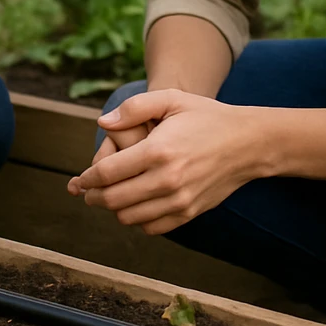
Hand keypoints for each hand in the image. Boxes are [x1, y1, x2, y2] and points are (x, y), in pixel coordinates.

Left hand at [66, 89, 262, 235]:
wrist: (248, 143)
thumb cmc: (206, 116)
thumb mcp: (171, 99)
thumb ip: (134, 107)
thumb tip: (103, 122)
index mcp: (158, 150)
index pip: (107, 173)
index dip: (86, 178)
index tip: (77, 180)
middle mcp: (167, 180)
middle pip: (113, 199)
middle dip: (93, 197)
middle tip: (86, 191)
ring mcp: (179, 200)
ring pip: (129, 217)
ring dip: (113, 209)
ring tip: (108, 197)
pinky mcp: (189, 212)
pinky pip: (151, 227)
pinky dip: (136, 220)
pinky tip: (134, 205)